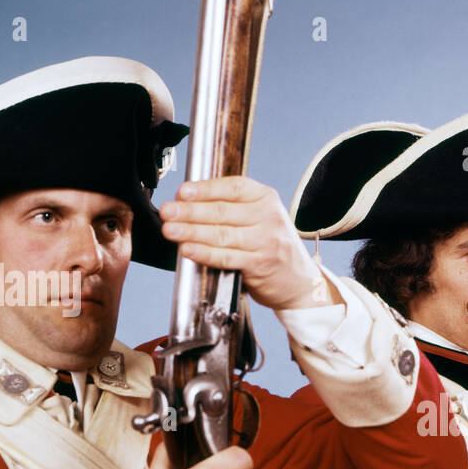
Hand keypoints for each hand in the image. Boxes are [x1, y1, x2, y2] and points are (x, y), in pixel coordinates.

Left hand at [159, 176, 341, 310]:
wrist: (300, 280)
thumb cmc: (273, 246)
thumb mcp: (261, 217)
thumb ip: (233, 208)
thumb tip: (188, 203)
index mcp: (266, 198)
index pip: (232, 188)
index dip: (205, 189)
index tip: (182, 192)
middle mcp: (269, 218)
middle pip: (222, 212)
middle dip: (190, 212)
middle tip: (167, 211)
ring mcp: (266, 242)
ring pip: (221, 235)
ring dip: (191, 232)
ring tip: (170, 230)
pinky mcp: (260, 265)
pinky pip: (226, 258)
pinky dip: (204, 254)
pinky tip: (187, 250)